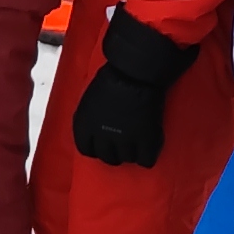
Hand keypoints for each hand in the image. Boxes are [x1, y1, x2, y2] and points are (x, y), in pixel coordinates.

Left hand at [71, 8, 194, 168]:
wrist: (134, 73)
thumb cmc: (111, 77)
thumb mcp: (90, 98)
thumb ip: (90, 116)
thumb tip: (94, 128)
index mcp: (84, 124)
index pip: (86, 149)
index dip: (95, 148)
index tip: (103, 145)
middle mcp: (101, 136)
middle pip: (107, 157)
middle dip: (114, 153)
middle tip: (122, 146)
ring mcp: (124, 139)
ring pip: (126, 159)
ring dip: (131, 153)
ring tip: (136, 144)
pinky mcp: (145, 139)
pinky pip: (146, 160)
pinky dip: (148, 157)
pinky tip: (149, 149)